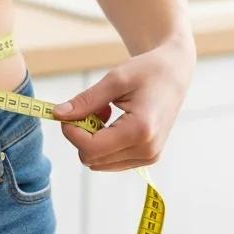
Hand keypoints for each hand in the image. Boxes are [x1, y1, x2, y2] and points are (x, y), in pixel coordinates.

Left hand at [52, 39, 193, 170]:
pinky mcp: (148, 158)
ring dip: (92, 140)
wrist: (174, 74)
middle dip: (82, 135)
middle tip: (93, 108)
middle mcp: (147, 150)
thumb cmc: (148, 71)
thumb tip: (58, 114)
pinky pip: (110, 161)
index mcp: (141, 130)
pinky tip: (114, 123)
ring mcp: (149, 157)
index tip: (68, 112)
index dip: (72, 131)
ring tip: (106, 113)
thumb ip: (86, 101)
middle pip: (92, 158)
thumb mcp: (115, 80)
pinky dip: (103, 144)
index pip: (90, 148)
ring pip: (99, 163)